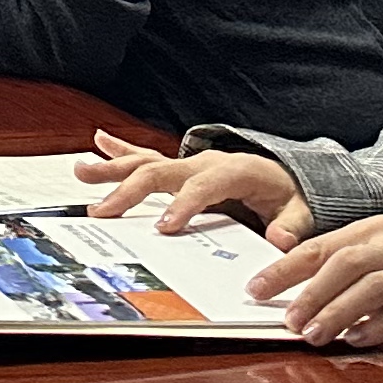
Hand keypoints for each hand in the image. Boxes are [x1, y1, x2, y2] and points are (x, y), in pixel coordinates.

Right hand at [76, 133, 312, 242]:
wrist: (287, 177)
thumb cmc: (290, 195)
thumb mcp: (300, 212)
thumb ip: (291, 226)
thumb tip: (280, 240)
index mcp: (234, 170)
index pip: (204, 186)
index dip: (184, 205)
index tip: (164, 227)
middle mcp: (206, 161)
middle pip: (162, 171)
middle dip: (130, 191)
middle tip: (104, 212)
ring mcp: (190, 163)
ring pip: (147, 162)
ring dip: (113, 167)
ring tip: (82, 170)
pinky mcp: (181, 169)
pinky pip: (147, 157)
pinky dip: (122, 150)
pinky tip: (99, 141)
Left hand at [252, 214, 382, 347]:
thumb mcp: (377, 243)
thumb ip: (340, 257)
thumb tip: (289, 281)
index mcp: (372, 230)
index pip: (319, 247)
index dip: (284, 269)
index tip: (255, 289)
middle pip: (346, 265)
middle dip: (313, 293)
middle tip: (288, 320)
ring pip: (373, 289)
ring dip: (339, 313)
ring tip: (313, 335)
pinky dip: (379, 326)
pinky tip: (356, 339)